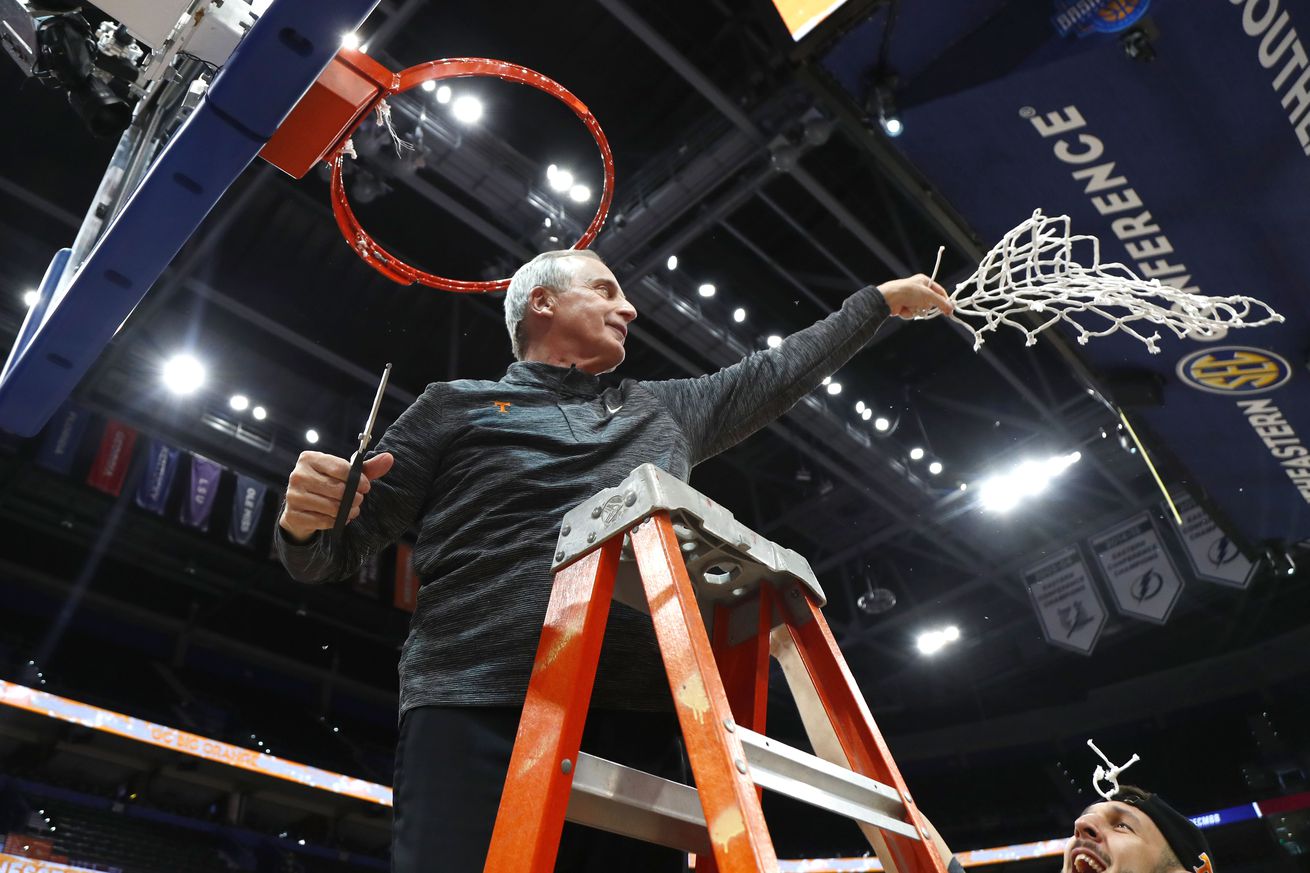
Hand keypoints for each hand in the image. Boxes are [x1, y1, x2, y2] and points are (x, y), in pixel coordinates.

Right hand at [279, 451, 394, 542]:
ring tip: (352, 510)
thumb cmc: (326, 485)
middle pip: (337, 489)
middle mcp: (297, 475)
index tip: (366, 486)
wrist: (301, 507)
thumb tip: (389, 458)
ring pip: (331, 507)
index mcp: (310, 459)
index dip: (358, 480)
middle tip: (359, 500)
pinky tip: (339, 518)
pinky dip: (336, 521)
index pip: (340, 468)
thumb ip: (367, 468)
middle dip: (354, 498)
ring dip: (348, 511)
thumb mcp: (345, 474)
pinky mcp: (294, 515)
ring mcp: (293, 496)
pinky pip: (323, 521)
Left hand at [878, 274, 953, 319]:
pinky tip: (903, 308)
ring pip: (921, 309)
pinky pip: (912, 313)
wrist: (889, 298)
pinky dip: (909, 313)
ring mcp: (910, 298)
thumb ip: (941, 302)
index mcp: (924, 281)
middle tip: (924, 307)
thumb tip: (950, 308)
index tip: (949, 310)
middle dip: (926, 306)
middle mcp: (918, 289)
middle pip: (930, 302)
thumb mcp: (928, 295)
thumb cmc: (908, 291)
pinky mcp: (904, 306)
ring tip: (910, 305)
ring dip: (917, 310)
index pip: (939, 291)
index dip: (944, 300)